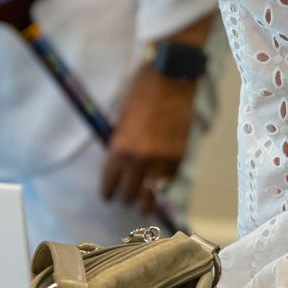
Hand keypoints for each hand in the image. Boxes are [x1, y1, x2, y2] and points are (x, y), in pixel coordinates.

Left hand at [100, 64, 196, 208]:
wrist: (171, 79)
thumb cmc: (140, 93)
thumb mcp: (121, 120)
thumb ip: (119, 144)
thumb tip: (118, 164)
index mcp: (120, 148)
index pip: (110, 182)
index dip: (107, 193)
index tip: (108, 197)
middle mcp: (140, 160)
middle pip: (129, 194)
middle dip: (125, 198)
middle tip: (124, 199)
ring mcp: (162, 161)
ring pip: (152, 196)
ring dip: (145, 203)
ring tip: (143, 207)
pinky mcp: (180, 157)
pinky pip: (169, 183)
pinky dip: (163, 188)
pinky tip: (159, 190)